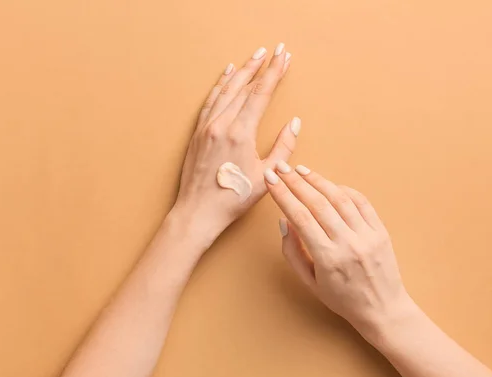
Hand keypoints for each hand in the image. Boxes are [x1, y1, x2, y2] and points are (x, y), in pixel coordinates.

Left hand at [171, 44, 299, 245]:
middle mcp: (221, 124)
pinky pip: (210, 101)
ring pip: (225, 90)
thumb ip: (283, 147)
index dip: (274, 73)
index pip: (261, 94)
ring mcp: (206, 127)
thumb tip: (295, 123)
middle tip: (273, 50)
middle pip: (243, 86)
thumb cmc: (232, 199)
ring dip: (241, 71)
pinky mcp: (197, 133)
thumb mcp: (266, 175)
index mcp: (240, 133)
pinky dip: (220, 85)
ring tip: (253, 57)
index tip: (284, 56)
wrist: (198, 211)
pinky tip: (226, 75)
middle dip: (260, 66)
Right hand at [264, 161, 413, 337]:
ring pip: (340, 198)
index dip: (283, 195)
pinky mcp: (381, 231)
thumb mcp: (310, 283)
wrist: (383, 310)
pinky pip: (361, 202)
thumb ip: (293, 252)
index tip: (271, 180)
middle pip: (318, 203)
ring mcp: (367, 235)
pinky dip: (344, 190)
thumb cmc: (342, 299)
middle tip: (281, 168)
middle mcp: (348, 243)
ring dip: (318, 180)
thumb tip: (284, 222)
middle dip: (296, 182)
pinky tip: (329, 184)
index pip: (300, 217)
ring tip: (301, 170)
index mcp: (327, 258)